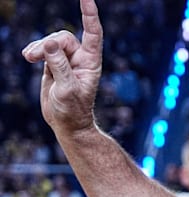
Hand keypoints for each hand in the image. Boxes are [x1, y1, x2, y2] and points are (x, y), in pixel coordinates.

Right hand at [21, 0, 102, 134]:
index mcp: (91, 62)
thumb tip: (51, 43)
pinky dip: (35, 50)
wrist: (66, 122)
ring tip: (28, 57)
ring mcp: (67, 60)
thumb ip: (59, 65)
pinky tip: (28, 57)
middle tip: (32, 56)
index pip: (93, 34)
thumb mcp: (67, 89)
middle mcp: (81, 58)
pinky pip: (43, 49)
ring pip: (51, 42)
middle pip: (64, 37)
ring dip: (39, 47)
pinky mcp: (54, 64)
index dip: (90, 15)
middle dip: (48, 43)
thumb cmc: (73, 109)